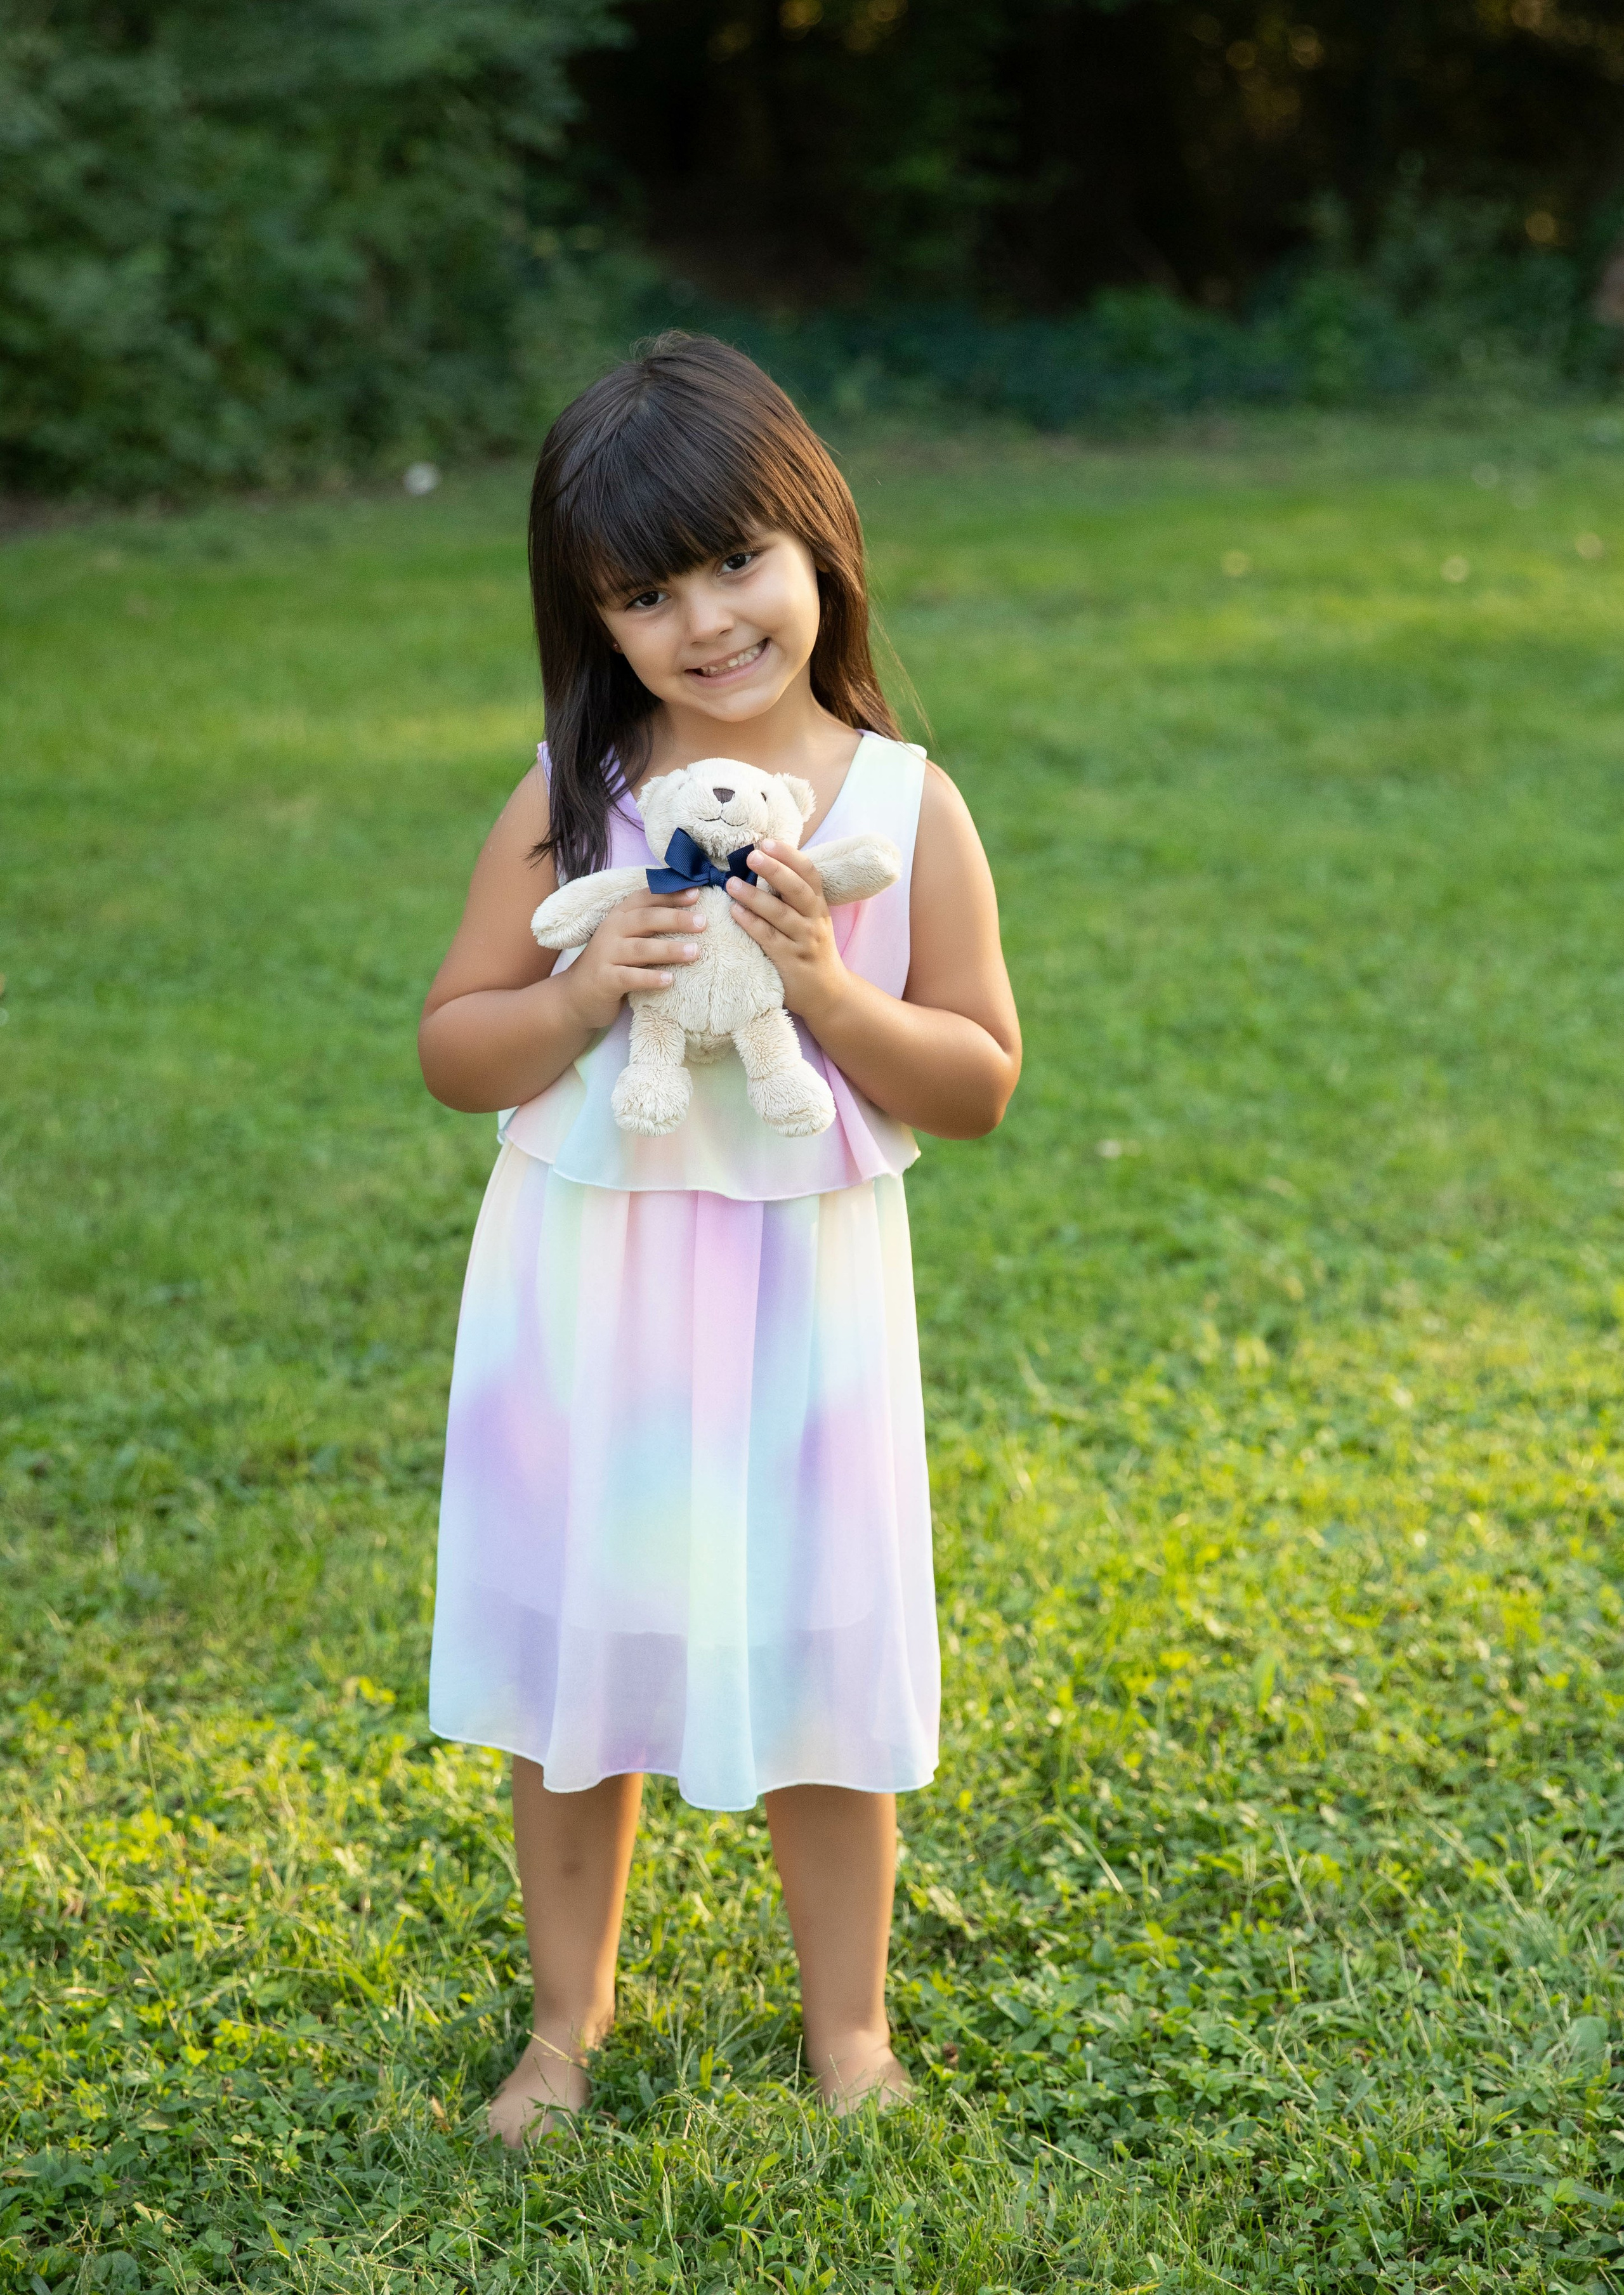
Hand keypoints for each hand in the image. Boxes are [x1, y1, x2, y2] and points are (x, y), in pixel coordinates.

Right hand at [557, 886, 703, 1030]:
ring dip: (669, 949)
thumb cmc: (613, 965)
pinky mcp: (604, 980)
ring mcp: (606, 955)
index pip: (645, 899)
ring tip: (695, 952)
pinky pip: (630, 977)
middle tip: (703, 923)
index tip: (697, 893)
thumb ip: (650, 927)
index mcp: (619, 917)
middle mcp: (611, 931)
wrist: (577, 996)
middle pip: (646, 920)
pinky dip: (650, 978)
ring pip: (640, 948)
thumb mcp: (628, 940)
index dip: (670, 894)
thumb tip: (692, 916)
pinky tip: (669, 980)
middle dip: (675, 919)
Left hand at [727, 842, 848, 1026]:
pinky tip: (735, 912)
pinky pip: (769, 939)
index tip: (767, 842)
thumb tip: (762, 864)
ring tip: (731, 883)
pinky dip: (751, 923)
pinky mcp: (790, 962)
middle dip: (775, 870)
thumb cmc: (810, 950)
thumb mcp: (810, 920)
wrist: (828, 994)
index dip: (789, 855)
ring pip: (780, 915)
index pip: (809, 874)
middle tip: (751, 855)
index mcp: (818, 905)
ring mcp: (803, 942)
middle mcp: (814, 921)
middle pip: (797, 890)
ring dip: (755, 897)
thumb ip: (791, 897)